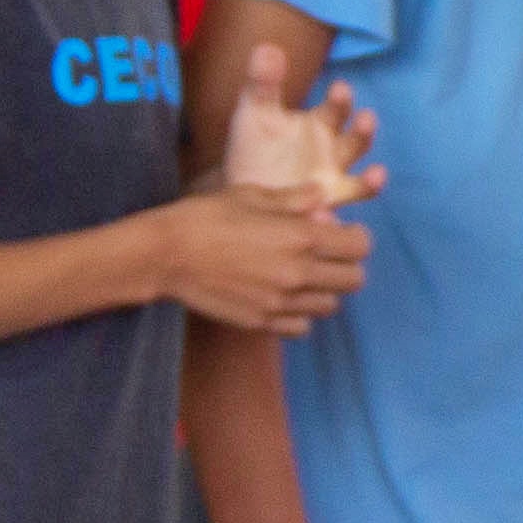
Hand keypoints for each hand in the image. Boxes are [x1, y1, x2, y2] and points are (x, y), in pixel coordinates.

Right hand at [159, 189, 369, 333]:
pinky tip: (284, 298)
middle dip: (346, 265)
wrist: (161, 255)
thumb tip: (322, 198)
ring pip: (331, 305)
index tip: (343, 232)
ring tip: (304, 276)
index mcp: (301, 237)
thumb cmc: (204, 217)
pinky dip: (300, 315)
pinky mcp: (261, 321)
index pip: (360, 246)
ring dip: (325, 290)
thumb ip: (294, 199)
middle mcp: (297, 272)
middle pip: (354, 279)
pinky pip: (302, 326)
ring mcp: (280, 301)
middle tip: (326, 255)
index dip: (356, 237)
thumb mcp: (251, 195)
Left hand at [215, 45, 379, 209]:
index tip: (340, 88)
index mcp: (320, 124)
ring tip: (377, 174)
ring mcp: (334, 177)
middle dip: (363, 130)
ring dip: (371, 178)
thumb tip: (267, 46)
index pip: (336, 109)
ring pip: (360, 177)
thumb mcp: (254, 112)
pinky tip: (357, 194)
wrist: (243, 185)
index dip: (341, 99)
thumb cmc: (254, 146)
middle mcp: (334, 149)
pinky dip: (358, 199)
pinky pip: (349, 202)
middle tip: (366, 118)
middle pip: (356, 139)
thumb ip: (264, 82)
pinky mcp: (327, 203)